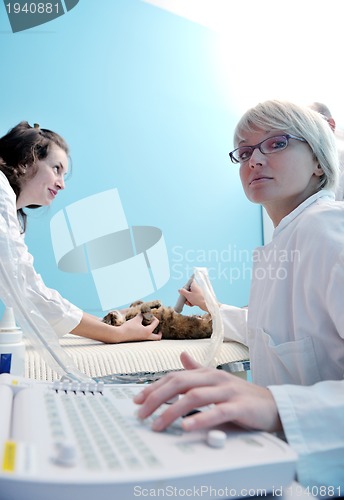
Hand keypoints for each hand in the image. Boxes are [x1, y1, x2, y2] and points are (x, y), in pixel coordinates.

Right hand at [117, 314, 160, 341]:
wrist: (119, 335)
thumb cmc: (128, 327)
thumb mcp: (136, 319)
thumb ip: (142, 316)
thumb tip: (144, 313)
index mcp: (148, 331)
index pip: (156, 323)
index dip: (153, 317)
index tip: (148, 315)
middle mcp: (146, 337)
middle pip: (157, 337)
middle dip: (159, 333)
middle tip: (159, 329)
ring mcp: (142, 340)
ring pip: (152, 338)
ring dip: (153, 333)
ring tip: (150, 328)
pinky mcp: (138, 340)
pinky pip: (146, 338)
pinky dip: (147, 334)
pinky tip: (142, 329)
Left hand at [134, 352, 281, 431]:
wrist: (273, 405)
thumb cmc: (241, 395)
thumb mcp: (217, 380)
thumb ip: (198, 370)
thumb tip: (182, 357)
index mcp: (207, 373)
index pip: (175, 377)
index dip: (154, 387)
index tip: (138, 400)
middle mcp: (214, 378)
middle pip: (180, 383)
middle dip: (156, 398)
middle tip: (141, 413)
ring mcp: (227, 391)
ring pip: (194, 397)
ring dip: (172, 411)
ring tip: (157, 424)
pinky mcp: (239, 406)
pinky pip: (217, 412)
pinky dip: (201, 419)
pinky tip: (187, 426)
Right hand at [178, 281, 207, 311]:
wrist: (206, 305)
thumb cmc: (197, 298)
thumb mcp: (188, 295)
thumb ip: (183, 292)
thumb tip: (179, 289)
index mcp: (194, 285)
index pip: (189, 282)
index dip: (185, 286)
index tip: (183, 291)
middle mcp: (196, 288)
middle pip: (188, 290)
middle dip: (186, 296)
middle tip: (185, 299)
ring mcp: (198, 293)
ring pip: (191, 296)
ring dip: (188, 300)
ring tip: (189, 303)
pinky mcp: (199, 298)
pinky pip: (194, 299)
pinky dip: (192, 302)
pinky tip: (192, 305)